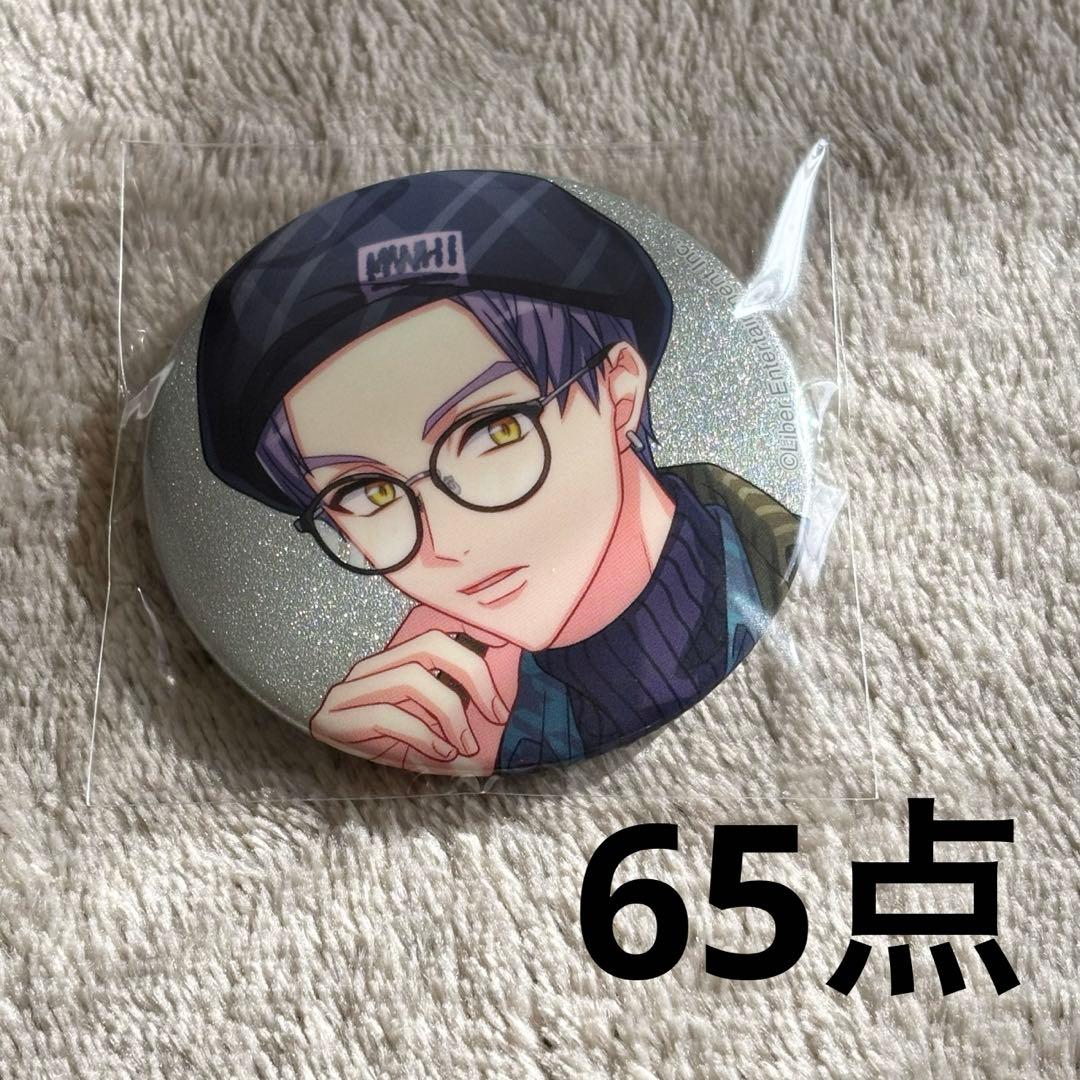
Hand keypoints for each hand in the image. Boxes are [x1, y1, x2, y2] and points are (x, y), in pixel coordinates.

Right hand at [310, 629, 511, 772]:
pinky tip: (440, 753)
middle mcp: (371, 667)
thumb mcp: (422, 722)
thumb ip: (448, 705)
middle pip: (429, 645)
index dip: (475, 658)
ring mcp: (350, 690)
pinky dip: (422, 735)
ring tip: (464, 746)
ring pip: (411, 678)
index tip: (499, 695)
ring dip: (450, 714)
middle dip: (472, 676)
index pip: (439, 636)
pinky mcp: (336, 719)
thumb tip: (495, 702)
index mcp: (391, 661)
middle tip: (495, 714)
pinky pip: (387, 715)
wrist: (313, 769)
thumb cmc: (383, 747)